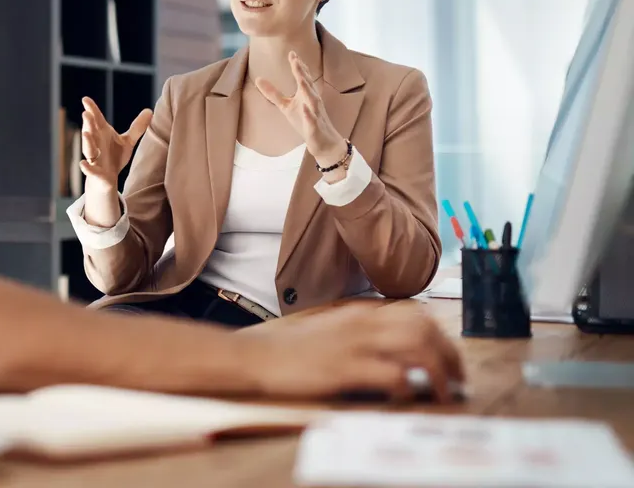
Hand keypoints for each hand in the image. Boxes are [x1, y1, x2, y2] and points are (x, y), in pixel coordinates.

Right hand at [78, 97, 152, 191]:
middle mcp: (96, 144)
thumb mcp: (127, 142)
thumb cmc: (114, 157)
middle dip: (88, 123)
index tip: (85, 99)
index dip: (91, 109)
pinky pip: (89, 170)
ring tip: (85, 133)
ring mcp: (94, 158)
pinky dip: (86, 168)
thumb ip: (137, 128)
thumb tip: (150, 111)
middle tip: (86, 113)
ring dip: (87, 141)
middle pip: (91, 132)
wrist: (107, 180)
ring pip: (88, 149)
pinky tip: (83, 165)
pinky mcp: (95, 173)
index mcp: (102, 134)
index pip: (96, 119)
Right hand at [236, 303, 464, 402]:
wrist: (255, 356)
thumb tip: (391, 352)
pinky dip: (408, 388)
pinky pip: (394, 375)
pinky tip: (406, 398)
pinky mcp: (345, 369)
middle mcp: (363, 323)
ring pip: (418, 348)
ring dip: (439, 373)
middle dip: (450, 356)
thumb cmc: (290, 349)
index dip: (441, 337)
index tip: (448, 359)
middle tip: (456, 379)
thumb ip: (360, 334)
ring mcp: (355, 345)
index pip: (417, 314)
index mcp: (361, 313)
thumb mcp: (330, 331)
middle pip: (426, 328)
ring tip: (442, 393)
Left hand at [255, 51, 344, 166]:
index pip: (302, 77)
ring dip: (308, 90)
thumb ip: (273, 93)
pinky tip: (304, 108)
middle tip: (296, 60)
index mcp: (306, 94)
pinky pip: (312, 120)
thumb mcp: (286, 106)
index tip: (291, 53)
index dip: (297, 65)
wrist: (322, 142)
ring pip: (313, 100)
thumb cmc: (305, 121)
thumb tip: (258, 79)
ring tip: (302, 79)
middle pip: (308, 85)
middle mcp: (312, 101)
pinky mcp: (315, 128)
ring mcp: (315, 114)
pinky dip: (309, 114)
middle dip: (302, 73)